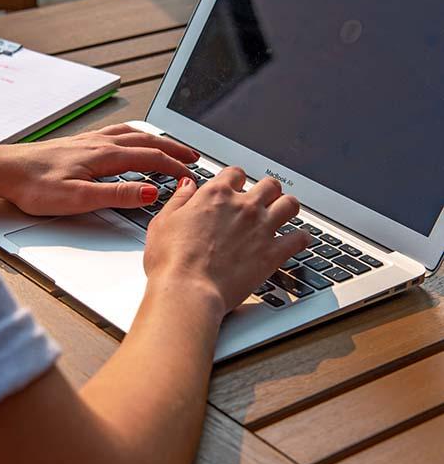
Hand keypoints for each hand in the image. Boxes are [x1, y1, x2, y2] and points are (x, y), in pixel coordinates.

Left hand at [0, 124, 198, 215]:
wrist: (4, 169)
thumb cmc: (34, 185)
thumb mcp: (78, 198)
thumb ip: (117, 194)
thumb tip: (150, 191)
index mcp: (104, 156)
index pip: (150, 158)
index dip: (175, 167)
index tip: (191, 174)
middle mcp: (99, 143)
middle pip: (146, 141)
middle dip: (173, 148)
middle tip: (192, 156)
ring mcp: (89, 140)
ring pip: (132, 134)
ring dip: (156, 139)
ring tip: (169, 145)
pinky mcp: (78, 142)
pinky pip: (116, 132)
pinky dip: (134, 134)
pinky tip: (130, 138)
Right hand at [144, 167, 310, 316]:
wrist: (188, 290)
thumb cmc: (171, 260)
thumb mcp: (163, 222)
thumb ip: (179, 200)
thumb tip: (187, 185)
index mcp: (215, 195)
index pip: (235, 173)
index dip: (235, 179)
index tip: (234, 187)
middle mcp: (243, 206)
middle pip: (269, 185)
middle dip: (267, 191)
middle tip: (262, 200)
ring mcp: (261, 228)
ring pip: (290, 205)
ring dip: (287, 207)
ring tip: (283, 214)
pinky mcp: (273, 253)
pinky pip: (300, 239)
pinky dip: (301, 238)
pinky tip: (297, 240)